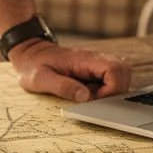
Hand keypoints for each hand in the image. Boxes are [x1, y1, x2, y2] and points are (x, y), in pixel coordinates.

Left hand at [7, 39, 132, 102]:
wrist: (29, 53)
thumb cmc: (32, 66)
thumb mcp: (41, 78)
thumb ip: (63, 86)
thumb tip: (86, 97)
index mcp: (83, 59)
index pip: (115, 69)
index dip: (112, 88)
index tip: (94, 98)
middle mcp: (94, 58)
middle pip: (124, 70)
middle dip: (116, 90)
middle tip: (95, 99)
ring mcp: (96, 63)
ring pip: (122, 73)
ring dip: (113, 89)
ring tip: (93, 96)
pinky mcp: (94, 69)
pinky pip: (112, 77)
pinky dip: (108, 89)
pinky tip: (92, 93)